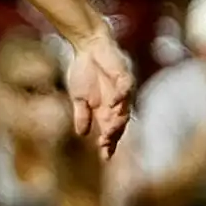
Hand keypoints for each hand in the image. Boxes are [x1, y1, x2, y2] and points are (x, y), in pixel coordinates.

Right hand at [65, 30, 134, 158]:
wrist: (87, 47)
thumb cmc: (84, 71)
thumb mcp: (79, 97)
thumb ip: (82, 115)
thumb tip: (82, 134)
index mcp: (107, 110)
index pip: (111, 131)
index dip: (109, 144)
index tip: (104, 158)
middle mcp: (118, 103)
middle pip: (120, 123)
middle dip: (113, 135)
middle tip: (104, 145)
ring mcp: (123, 90)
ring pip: (125, 109)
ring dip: (118, 120)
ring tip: (109, 131)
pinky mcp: (124, 75)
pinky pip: (125, 88)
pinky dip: (121, 97)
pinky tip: (113, 105)